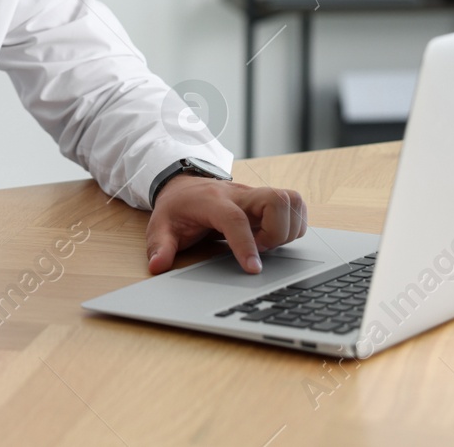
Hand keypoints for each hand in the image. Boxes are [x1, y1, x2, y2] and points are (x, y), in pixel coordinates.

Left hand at [145, 176, 306, 274]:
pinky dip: (293, 224)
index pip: (235, 219)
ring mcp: (256, 195)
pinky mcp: (267, 200)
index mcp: (213, 201)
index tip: (253, 269)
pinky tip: (274, 237)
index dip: (247, 244)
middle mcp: (239, 194)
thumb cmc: (177, 207)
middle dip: (277, 232)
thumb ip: (160, 246)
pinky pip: (295, 206)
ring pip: (291, 201)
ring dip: (287, 229)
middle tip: (261, 250)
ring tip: (266, 244)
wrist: (185, 186)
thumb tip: (158, 266)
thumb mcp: (161, 226)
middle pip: (276, 200)